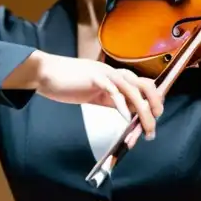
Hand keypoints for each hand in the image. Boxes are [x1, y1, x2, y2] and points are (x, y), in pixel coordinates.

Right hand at [5, 51, 163, 138]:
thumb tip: (128, 113)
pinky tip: (127, 118)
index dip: (153, 100)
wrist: (45, 73)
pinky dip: (122, 105)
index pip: (143, 85)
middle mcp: (115, 73)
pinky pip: (113, 91)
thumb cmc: (68, 83)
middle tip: (155, 124)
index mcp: (116, 76)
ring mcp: (105, 74)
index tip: (155, 117)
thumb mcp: (95, 93)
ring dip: (143, 111)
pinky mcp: (94, 78)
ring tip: (146, 127)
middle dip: (155, 104)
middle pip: (145, 85)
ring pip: (133, 90)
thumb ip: (111, 100)